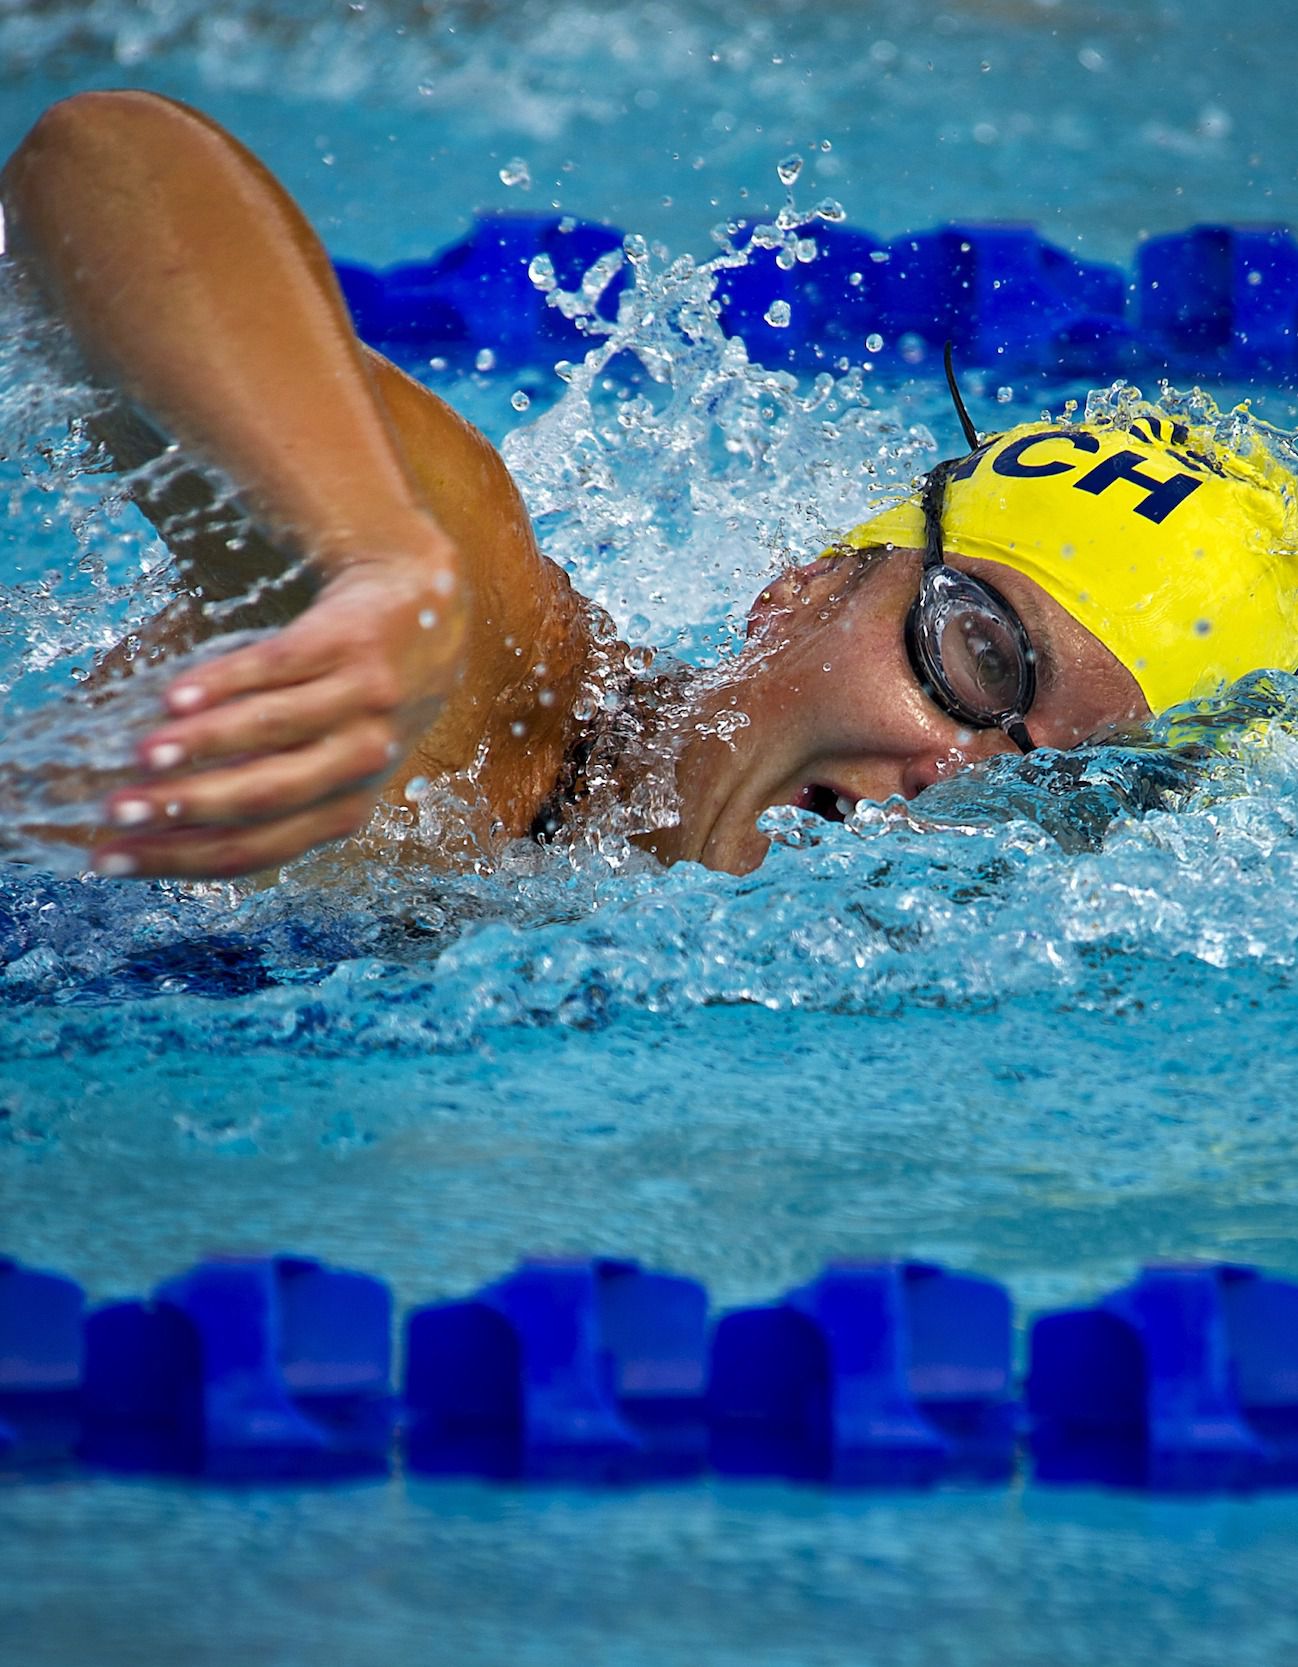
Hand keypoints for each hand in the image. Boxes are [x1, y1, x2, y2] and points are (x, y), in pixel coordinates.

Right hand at [92, 542, 465, 878]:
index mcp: (344, 808)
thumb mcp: (324, 757)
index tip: (110, 860)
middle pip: (265, 798)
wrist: (422, 605)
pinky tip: (176, 695)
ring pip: (273, 732)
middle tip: (116, 811)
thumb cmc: (352, 698)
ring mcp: (362, 701)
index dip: (181, 859)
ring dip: (202, 745)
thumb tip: (142, 814)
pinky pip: (281, 667)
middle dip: (184, 810)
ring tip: (141, 754)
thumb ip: (252, 783)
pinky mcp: (351, 642)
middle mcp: (361, 762)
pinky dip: (225, 682)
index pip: (256, 848)